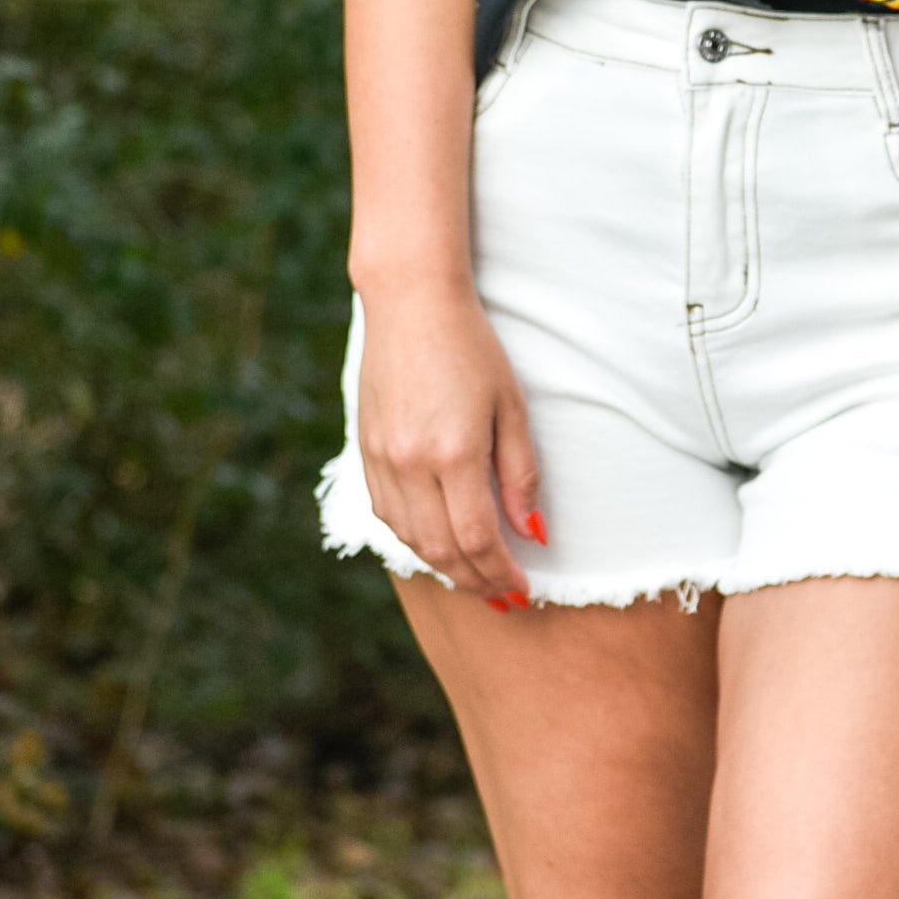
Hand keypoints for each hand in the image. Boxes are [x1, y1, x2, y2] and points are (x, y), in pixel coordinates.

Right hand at [355, 279, 543, 605]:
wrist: (411, 302)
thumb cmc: (472, 347)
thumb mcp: (511, 406)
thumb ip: (521, 475)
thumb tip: (533, 534)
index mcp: (453, 452)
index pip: (477, 539)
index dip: (501, 573)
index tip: (523, 590)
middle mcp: (411, 464)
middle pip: (442, 550)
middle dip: (475, 582)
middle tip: (503, 596)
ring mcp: (382, 459)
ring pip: (410, 539)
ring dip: (444, 567)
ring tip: (476, 577)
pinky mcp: (365, 451)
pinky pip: (387, 515)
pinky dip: (414, 539)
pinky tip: (438, 542)